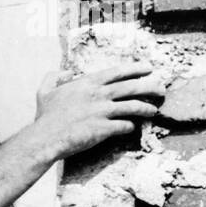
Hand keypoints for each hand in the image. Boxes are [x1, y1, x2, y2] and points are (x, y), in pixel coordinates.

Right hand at [35, 62, 165, 158]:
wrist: (44, 139)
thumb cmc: (44, 117)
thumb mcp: (45, 91)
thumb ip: (55, 77)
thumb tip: (65, 72)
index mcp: (88, 83)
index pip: (118, 72)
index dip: (136, 68)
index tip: (148, 68)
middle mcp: (98, 95)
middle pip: (132, 87)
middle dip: (150, 86)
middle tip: (161, 88)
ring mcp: (102, 112)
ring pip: (132, 107)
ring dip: (146, 108)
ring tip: (154, 110)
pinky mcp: (102, 130)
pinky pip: (123, 126)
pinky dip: (130, 127)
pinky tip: (133, 128)